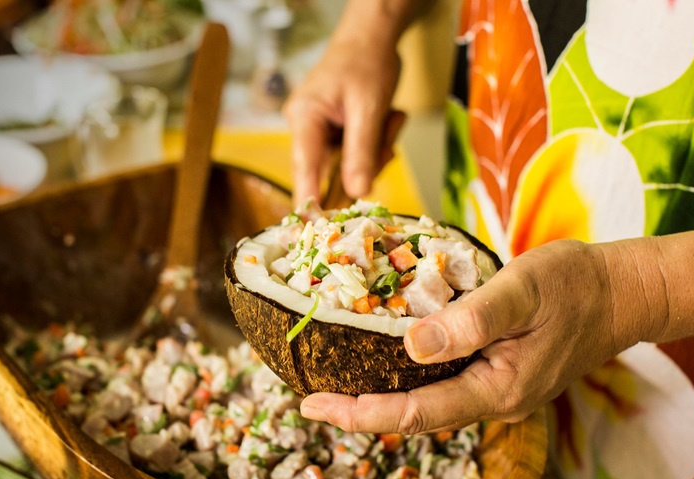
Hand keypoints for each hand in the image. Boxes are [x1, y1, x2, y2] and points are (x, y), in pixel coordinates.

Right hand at [283, 7, 407, 203]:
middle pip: (329, 172)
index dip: (310, 201)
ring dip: (375, 150)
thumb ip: (362, 152)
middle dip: (364, 163)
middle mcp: (305, 127)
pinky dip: (376, 144)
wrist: (373, 35)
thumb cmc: (366, 61)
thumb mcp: (369, 109)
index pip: (304, 169)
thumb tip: (357, 194)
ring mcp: (319, 131)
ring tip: (389, 118)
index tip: (315, 229)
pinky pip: (356, 155)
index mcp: (304, 118)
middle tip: (386, 140)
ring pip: (347, 165)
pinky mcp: (335, 133)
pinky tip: (386, 120)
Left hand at [300, 239, 646, 433]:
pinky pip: (444, 385)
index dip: (361, 414)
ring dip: (380, 399)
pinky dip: (407, 380)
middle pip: (415, 417)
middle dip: (360, 412)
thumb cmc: (573, 285)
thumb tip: (411, 346)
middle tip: (310, 400)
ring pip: (428, 404)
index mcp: (498, 389)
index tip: (315, 406)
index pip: (417, 413)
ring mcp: (497, 391)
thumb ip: (471, 319)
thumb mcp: (522, 290)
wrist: (620, 293)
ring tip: (334, 387)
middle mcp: (494, 401)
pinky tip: (385, 364)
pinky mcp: (498, 374)